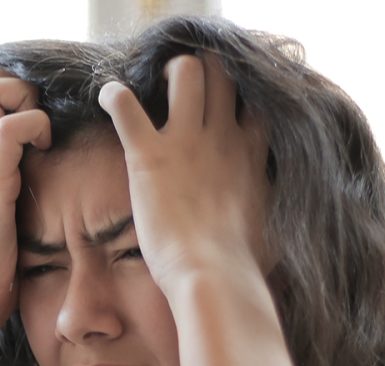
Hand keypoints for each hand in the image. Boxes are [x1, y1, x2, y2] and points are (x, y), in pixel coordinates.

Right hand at [0, 66, 51, 328]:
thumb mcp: (2, 214)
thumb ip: (13, 186)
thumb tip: (44, 177)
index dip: (12, 90)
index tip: (38, 125)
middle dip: (16, 86)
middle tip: (39, 126)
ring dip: (23, 102)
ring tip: (41, 140)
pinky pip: (6, 134)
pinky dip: (31, 128)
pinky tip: (43, 154)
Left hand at [98, 55, 269, 296]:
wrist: (214, 276)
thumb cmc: (243, 265)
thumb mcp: (274, 228)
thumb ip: (271, 207)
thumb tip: (277, 218)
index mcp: (250, 153)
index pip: (255, 99)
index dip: (241, 94)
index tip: (226, 106)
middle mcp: (222, 137)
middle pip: (222, 72)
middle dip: (205, 70)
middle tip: (184, 90)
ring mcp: (185, 143)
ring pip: (185, 70)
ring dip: (167, 72)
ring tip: (154, 87)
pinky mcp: (149, 156)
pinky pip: (125, 105)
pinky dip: (113, 95)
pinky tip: (108, 98)